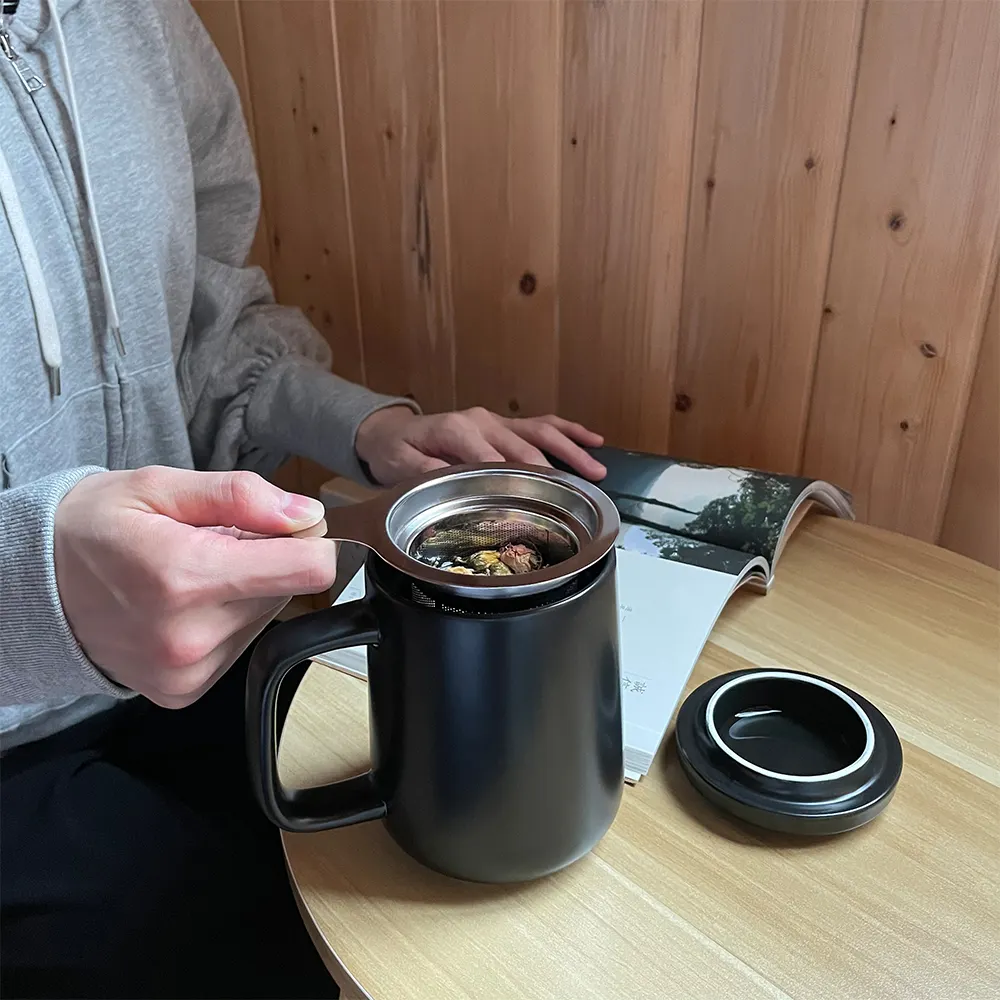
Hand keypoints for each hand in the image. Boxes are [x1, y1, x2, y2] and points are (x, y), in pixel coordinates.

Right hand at [54, 466, 337, 707]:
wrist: (35, 586)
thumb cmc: (93, 528)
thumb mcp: (160, 486)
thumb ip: (239, 496)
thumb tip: (305, 515)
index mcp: (185, 576)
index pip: (306, 569)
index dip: (312, 541)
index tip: (294, 526)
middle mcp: (189, 636)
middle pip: (288, 591)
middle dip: (266, 561)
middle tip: (216, 543)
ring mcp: (187, 672)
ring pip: (265, 618)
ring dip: (245, 592)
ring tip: (193, 574)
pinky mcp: (184, 691)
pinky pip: (239, 646)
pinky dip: (225, 621)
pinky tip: (186, 605)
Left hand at [355, 406, 606, 486]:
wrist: (390, 431)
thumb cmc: (396, 451)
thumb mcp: (400, 465)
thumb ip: (425, 472)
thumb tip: (455, 480)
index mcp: (457, 431)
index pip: (494, 460)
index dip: (513, 483)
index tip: (533, 505)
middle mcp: (481, 421)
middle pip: (525, 446)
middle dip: (553, 470)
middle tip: (577, 493)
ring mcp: (495, 421)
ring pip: (541, 431)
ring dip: (571, 448)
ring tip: (596, 467)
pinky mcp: (503, 424)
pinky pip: (540, 423)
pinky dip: (567, 430)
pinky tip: (592, 439)